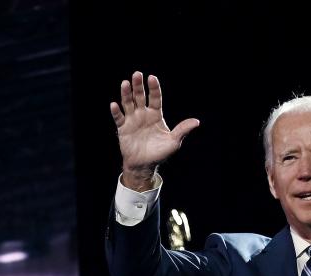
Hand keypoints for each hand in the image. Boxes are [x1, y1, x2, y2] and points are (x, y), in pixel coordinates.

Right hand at [109, 71, 199, 188]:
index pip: (155, 98)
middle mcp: (143, 114)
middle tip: (137, 74)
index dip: (154, 88)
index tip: (152, 78)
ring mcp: (132, 120)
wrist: (144, 165)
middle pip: (140, 96)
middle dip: (138, 86)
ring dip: (126, 94)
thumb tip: (196, 122)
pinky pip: (118, 118)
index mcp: (156, 115)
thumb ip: (182, 130)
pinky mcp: (123, 128)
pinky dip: (116, 112)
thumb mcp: (173, 142)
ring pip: (128, 103)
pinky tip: (114, 105)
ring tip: (125, 84)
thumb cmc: (159, 153)